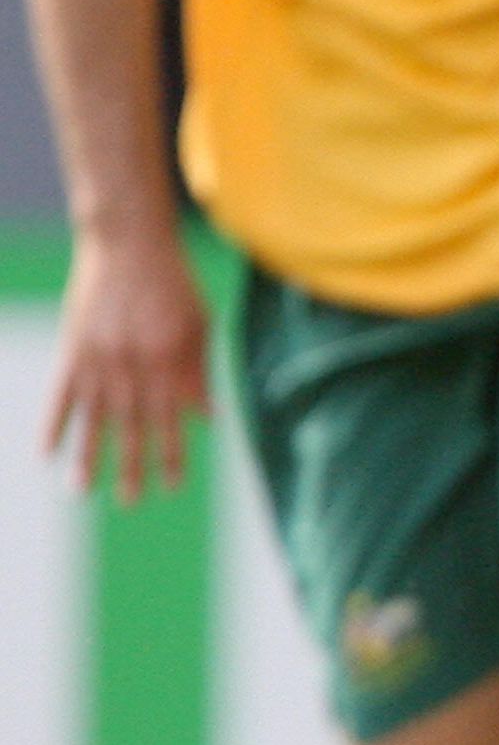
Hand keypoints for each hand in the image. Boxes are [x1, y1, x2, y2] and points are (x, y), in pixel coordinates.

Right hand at [43, 230, 210, 504]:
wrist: (129, 243)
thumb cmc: (174, 285)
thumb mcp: (199, 327)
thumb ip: (199, 374)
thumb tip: (208, 419)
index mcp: (169, 363)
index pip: (171, 421)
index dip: (171, 455)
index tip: (172, 486)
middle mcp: (134, 366)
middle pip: (131, 427)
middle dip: (131, 466)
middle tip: (131, 501)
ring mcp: (100, 359)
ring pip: (92, 418)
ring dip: (87, 456)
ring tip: (83, 491)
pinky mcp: (73, 348)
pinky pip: (59, 394)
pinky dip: (52, 423)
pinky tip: (45, 451)